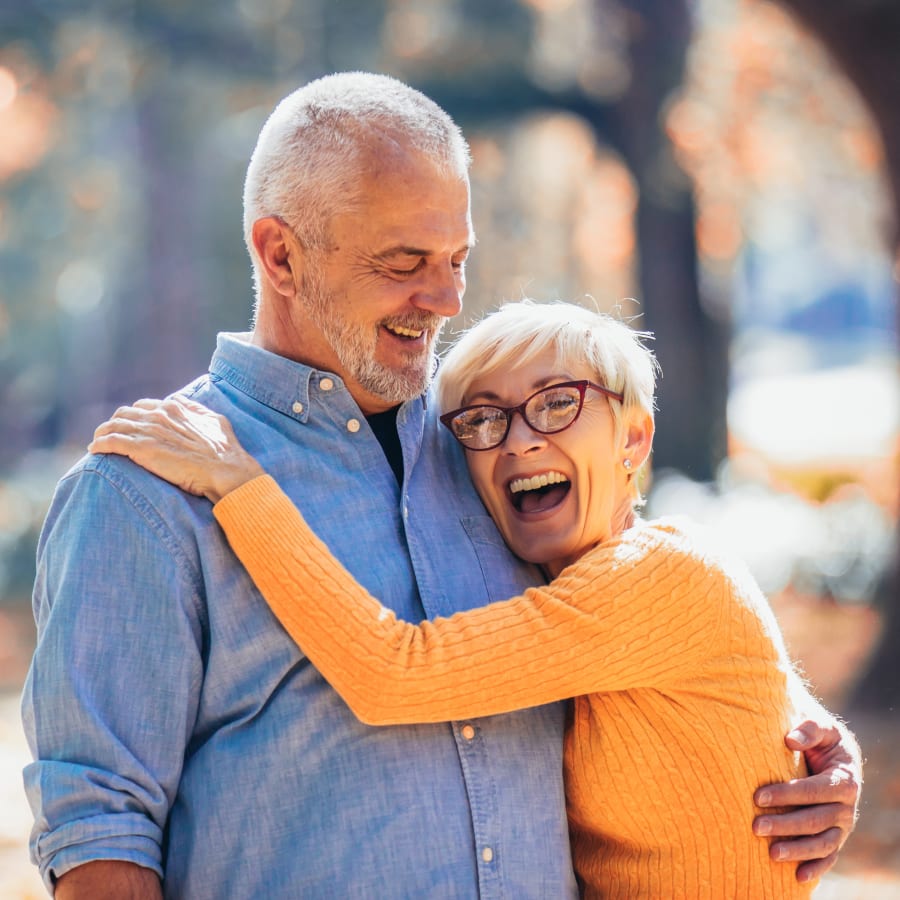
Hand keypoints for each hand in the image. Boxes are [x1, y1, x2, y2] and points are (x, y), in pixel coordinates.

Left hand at [89, 397, 264, 502]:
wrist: (225, 470)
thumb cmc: (225, 450)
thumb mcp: (215, 421)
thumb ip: (195, 409)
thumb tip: (180, 401)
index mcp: (174, 408)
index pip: (144, 406)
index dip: (135, 416)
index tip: (131, 427)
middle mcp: (158, 415)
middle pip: (124, 414)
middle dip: (115, 423)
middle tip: (110, 435)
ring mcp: (149, 431)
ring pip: (113, 425)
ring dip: (102, 433)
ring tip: (98, 442)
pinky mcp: (141, 449)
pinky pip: (110, 442)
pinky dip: (99, 444)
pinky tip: (94, 450)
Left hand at [753, 718, 860, 882]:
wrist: (832, 752)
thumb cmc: (819, 737)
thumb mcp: (819, 727)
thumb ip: (808, 729)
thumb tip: (789, 739)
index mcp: (844, 779)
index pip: (814, 790)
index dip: (787, 794)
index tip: (758, 796)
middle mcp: (846, 806)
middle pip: (816, 820)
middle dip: (785, 825)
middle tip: (756, 826)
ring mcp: (842, 824)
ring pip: (822, 843)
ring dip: (798, 850)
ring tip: (771, 854)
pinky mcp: (836, 836)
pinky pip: (829, 856)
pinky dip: (817, 868)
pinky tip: (798, 877)